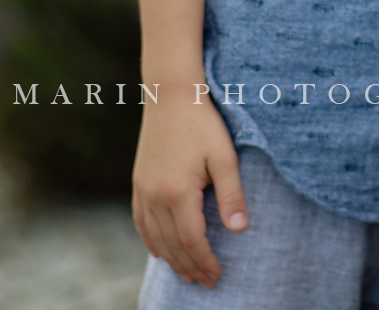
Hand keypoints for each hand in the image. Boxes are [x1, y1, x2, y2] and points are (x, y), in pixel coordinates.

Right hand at [131, 91, 245, 287]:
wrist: (171, 95)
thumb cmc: (203, 123)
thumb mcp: (224, 156)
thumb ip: (232, 193)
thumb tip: (240, 229)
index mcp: (178, 193)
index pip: (191, 240)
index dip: (204, 261)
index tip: (217, 275)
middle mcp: (155, 196)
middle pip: (172, 245)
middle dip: (190, 267)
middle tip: (207, 283)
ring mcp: (143, 190)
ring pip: (155, 237)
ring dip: (172, 259)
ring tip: (188, 273)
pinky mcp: (139, 182)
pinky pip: (141, 222)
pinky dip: (151, 241)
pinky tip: (160, 251)